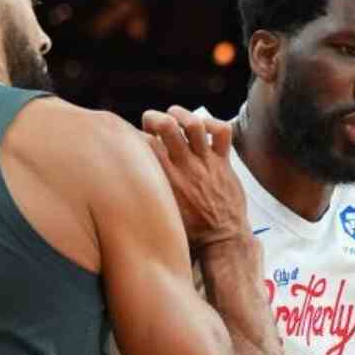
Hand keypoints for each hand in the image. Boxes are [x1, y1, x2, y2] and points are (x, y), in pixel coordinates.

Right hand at [141, 106, 247, 248]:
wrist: (223, 241)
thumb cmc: (190, 233)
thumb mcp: (161, 215)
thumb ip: (148, 196)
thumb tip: (131, 186)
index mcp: (166, 180)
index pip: (145, 145)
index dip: (136, 136)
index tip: (135, 141)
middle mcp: (185, 167)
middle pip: (166, 126)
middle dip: (154, 117)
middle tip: (151, 122)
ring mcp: (206, 163)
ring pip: (193, 124)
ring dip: (181, 114)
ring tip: (174, 114)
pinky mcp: (223, 164)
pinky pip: (223, 132)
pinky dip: (214, 124)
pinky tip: (205, 128)